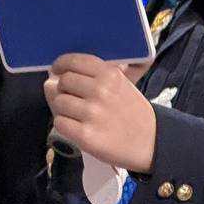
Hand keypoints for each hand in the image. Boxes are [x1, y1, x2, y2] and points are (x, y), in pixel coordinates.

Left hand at [44, 53, 155, 172]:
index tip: (57, 71)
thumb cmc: (132, 113)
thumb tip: (53, 77)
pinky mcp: (86, 135)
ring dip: (63, 109)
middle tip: (73, 98)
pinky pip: (60, 122)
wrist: (151, 142)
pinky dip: (65, 125)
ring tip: (77, 115)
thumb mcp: (121, 84)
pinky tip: (77, 127)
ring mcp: (92, 113)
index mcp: (110, 75)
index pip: (73, 61)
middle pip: (62, 82)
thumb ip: (91, 77)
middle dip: (63, 90)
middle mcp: (100, 91)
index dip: (60, 65)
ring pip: (58, 102)